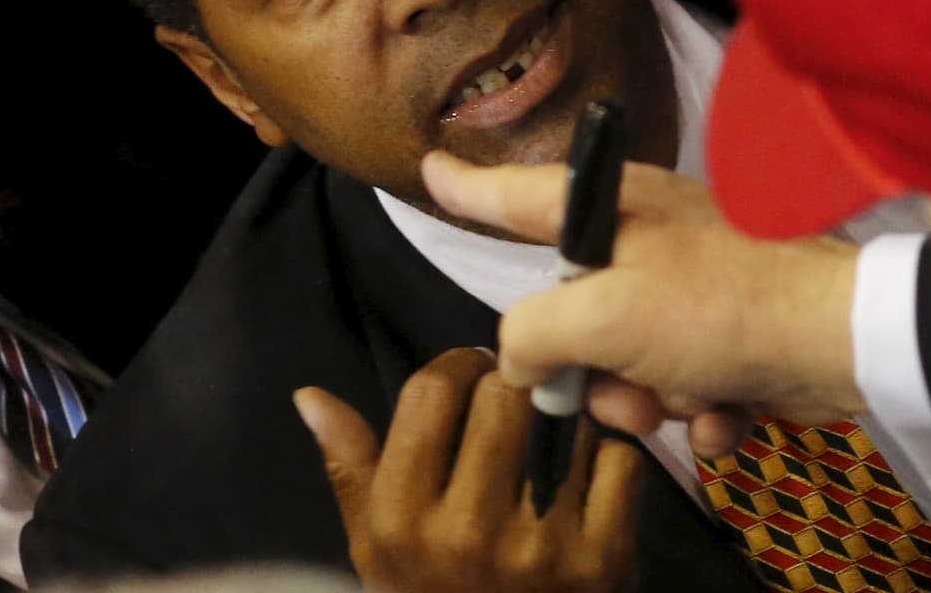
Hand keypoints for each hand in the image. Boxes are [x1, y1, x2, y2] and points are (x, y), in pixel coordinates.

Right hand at [299, 348, 646, 592]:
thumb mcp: (376, 547)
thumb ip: (351, 467)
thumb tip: (311, 396)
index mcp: (401, 521)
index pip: (430, 393)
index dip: (454, 366)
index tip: (468, 372)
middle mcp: (466, 534)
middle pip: (502, 396)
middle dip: (508, 385)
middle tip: (513, 397)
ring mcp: (539, 550)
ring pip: (566, 422)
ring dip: (564, 419)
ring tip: (551, 439)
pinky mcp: (603, 563)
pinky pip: (620, 462)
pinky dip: (611, 458)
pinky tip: (589, 476)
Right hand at [420, 158, 864, 457]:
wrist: (841, 345)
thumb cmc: (722, 307)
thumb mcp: (604, 317)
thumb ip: (534, 334)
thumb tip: (523, 360)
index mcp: (612, 211)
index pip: (517, 197)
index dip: (469, 189)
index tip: (430, 169)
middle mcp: (648, 242)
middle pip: (573, 318)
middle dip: (596, 373)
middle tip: (625, 384)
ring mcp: (690, 292)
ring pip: (626, 367)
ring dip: (653, 401)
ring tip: (694, 398)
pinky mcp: (729, 339)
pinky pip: (682, 390)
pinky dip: (701, 413)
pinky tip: (728, 411)